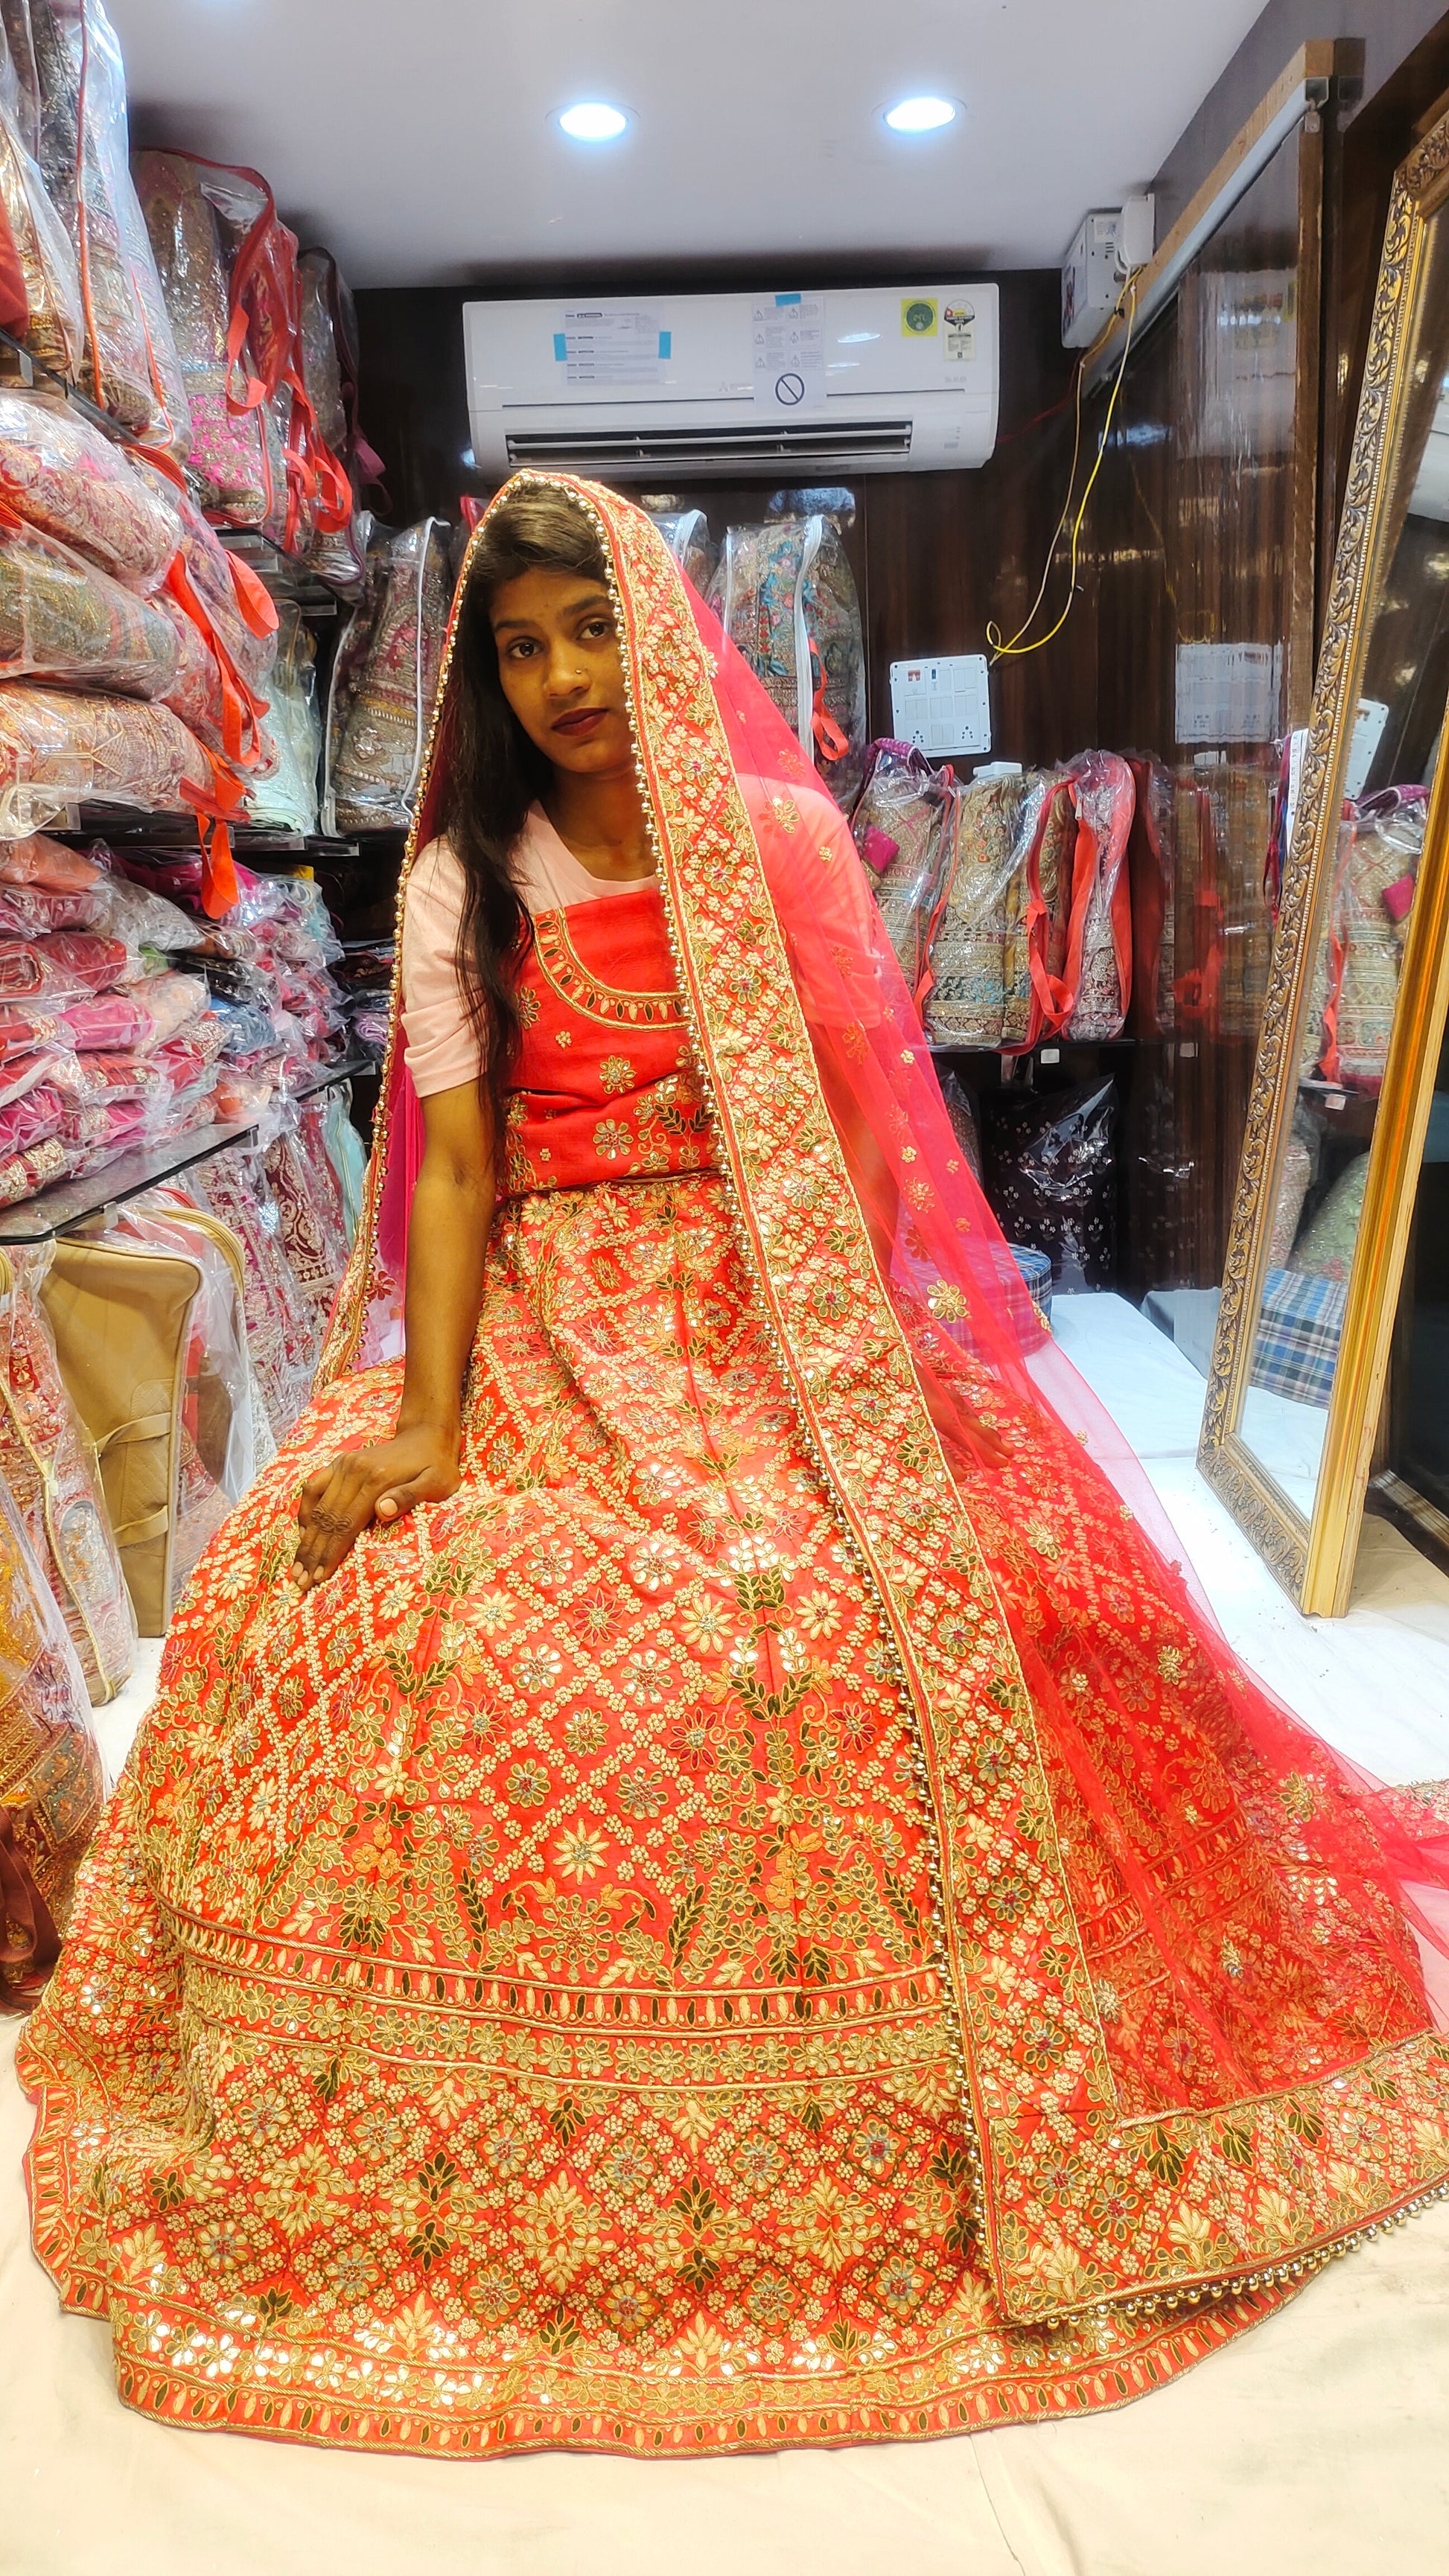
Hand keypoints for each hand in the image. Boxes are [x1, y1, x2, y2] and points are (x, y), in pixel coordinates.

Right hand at [292, 1424, 461, 1590]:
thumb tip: (382, 1511)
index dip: (331, 1552)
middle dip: (312, 1553)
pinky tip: (303, 1534)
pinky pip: (313, 1488)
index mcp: (377, 1480)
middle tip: (301, 1581)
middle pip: (327, 1518)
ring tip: (297, 1568)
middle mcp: (355, 1471)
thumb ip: (409, 1496)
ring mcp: (344, 1465)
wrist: (426, 1436)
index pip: (346, 1523)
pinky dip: (305, 1512)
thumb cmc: (436, 1466)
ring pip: (317, 1507)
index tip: (320, 1577)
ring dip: (305, 1540)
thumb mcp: (436, 1483)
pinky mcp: (339, 1463)